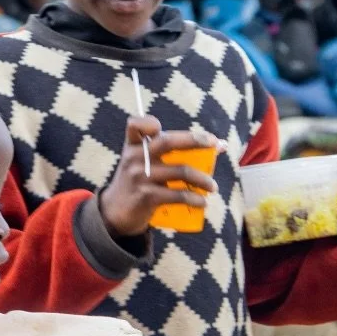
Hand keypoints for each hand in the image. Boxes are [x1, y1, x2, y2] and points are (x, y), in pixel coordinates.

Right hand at [100, 116, 218, 238]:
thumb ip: (172, 150)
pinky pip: (178, 195)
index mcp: (134, 146)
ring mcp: (140, 177)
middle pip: (167, 142)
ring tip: (213, 187)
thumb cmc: (139, 181)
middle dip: (194, 140)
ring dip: (202, 179)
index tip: (165, 127)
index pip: (136, 125)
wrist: (116, 213)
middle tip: (214, 144)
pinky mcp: (147, 196)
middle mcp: (135, 158)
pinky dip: (194, 199)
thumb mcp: (144, 162)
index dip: (149, 122)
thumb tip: (219, 145)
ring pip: (180, 171)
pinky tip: (202, 202)